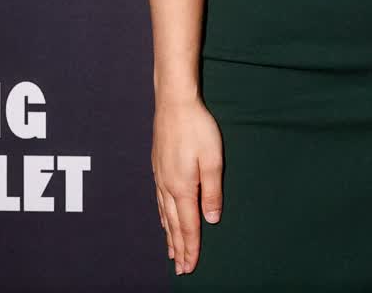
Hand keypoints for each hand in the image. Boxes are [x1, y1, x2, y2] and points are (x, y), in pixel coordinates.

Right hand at [153, 94, 223, 276]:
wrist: (173, 103)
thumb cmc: (197, 128)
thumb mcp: (212, 159)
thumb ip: (212, 191)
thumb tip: (210, 219)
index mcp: (183, 187)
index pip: (189, 225)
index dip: (191, 247)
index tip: (190, 267)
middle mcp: (168, 187)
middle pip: (174, 225)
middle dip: (179, 248)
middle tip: (180, 269)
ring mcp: (161, 177)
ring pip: (165, 215)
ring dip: (170, 236)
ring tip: (172, 252)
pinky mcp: (158, 168)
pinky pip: (160, 201)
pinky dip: (163, 217)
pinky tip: (164, 219)